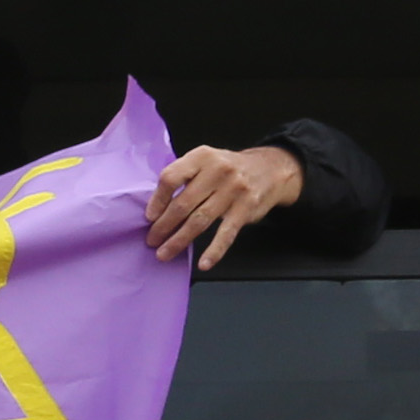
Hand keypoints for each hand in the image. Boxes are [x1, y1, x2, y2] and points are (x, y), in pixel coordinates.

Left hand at [146, 142, 304, 267]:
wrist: (270, 169)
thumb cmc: (227, 169)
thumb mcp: (205, 161)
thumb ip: (183, 177)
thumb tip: (156, 208)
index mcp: (201, 156)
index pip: (171, 178)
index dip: (157, 200)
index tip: (149, 217)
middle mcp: (218, 171)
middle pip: (183, 203)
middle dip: (163, 226)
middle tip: (152, 240)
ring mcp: (234, 190)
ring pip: (200, 220)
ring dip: (179, 240)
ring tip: (165, 253)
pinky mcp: (246, 208)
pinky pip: (226, 233)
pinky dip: (215, 250)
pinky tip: (203, 263)